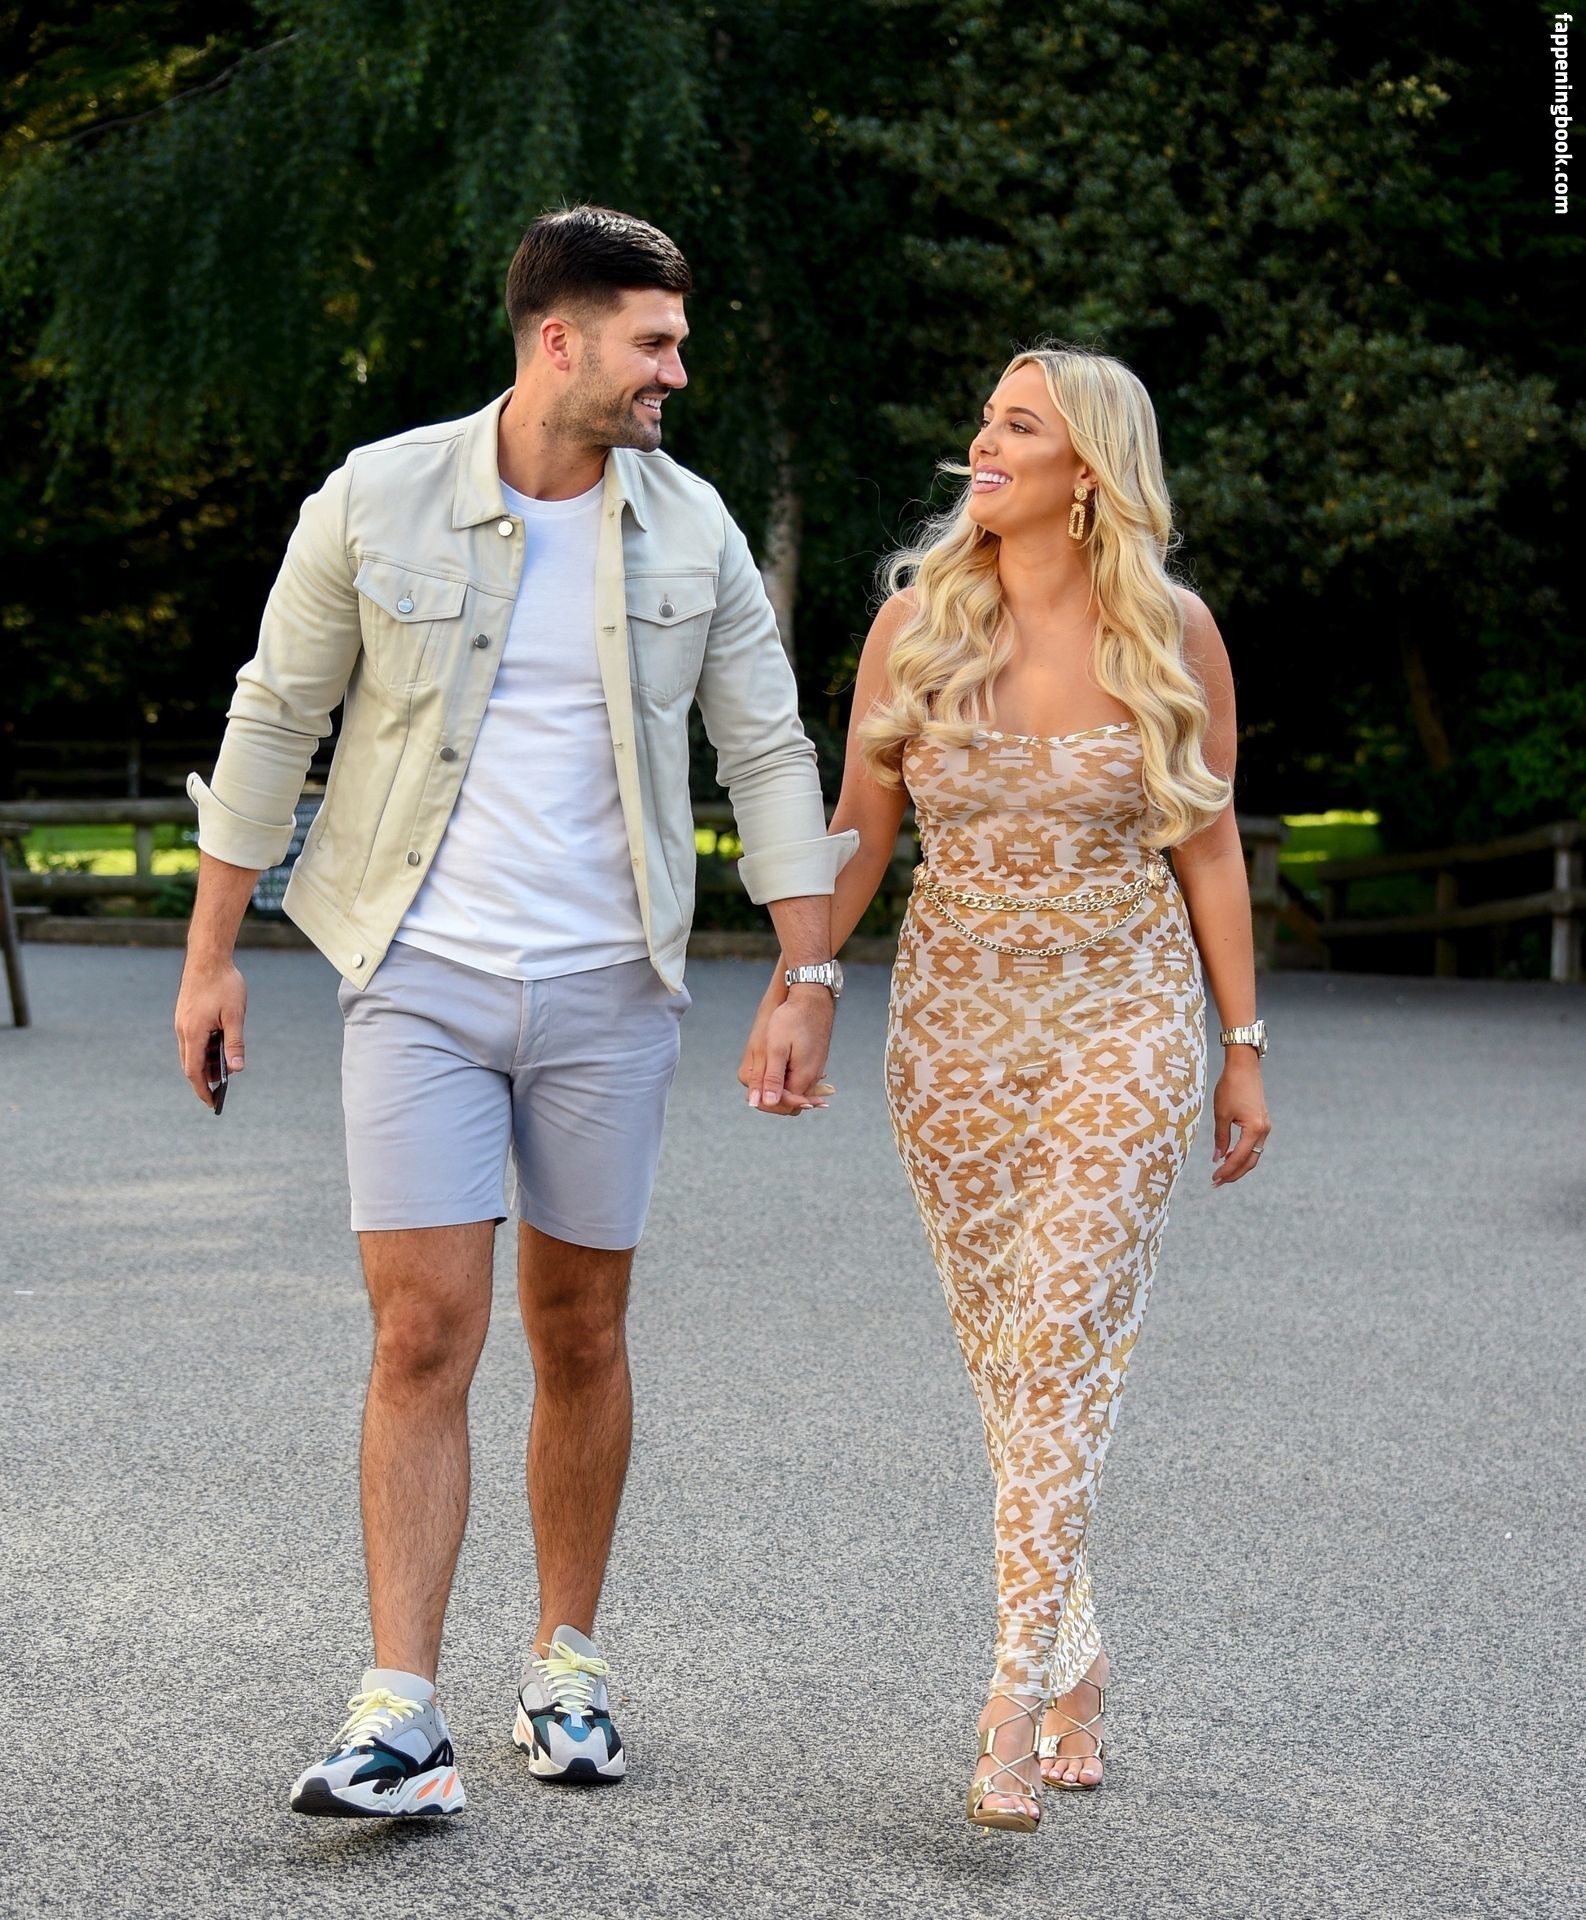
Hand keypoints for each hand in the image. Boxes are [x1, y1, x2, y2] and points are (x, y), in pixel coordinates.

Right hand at [175, 955, 246, 1108]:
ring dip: (204, 1064)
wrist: (208, 957)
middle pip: (190, 1064)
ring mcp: (182, 1022)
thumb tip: (237, 1069)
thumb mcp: (235, 1015)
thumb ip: (235, 1043)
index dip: (202, 1089)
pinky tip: (217, 1049)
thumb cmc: (223, 984)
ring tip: (223, 1072)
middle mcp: (183, 1030)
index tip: (212, 1103)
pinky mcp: (185, 1016)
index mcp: (193, 1032)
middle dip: (204, 1080)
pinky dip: (203, 1050)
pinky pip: (192, 1040)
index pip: (193, 1071)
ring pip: (190, 1052)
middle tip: (221, 1092)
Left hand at [736, 976, 834, 1117]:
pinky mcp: (815, 1061)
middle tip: (756, 1085)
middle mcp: (813, 1078)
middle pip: (791, 1103)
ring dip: (779, 1088)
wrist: (812, 998)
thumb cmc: (792, 1019)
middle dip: (772, 1097)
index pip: (783, 1104)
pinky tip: (777, 1068)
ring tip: (764, 1076)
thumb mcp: (776, 1048)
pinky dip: (787, 1079)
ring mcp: (816, 1070)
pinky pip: (800, 1079)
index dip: (765, 1101)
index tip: (753, 1092)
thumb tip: (764, 1102)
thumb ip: (771, 1078)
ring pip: (795, 1091)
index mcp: (803, 1078)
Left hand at [1210, 1051, 1268, 1185]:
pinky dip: (1243, 1154)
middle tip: (1217, 1182)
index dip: (1226, 1171)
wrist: (1244, 1067)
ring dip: (1239, 1165)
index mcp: (1254, 1129)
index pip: (1239, 1157)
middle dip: (1234, 1174)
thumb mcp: (1221, 1114)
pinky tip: (1230, 1156)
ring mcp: (1265, 1126)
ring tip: (1222, 1173)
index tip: (1214, 1179)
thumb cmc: (1230, 1087)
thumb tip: (1218, 1158)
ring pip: (1254, 1155)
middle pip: (1250, 1161)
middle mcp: (1264, 1130)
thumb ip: (1220, 1138)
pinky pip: (1254, 1145)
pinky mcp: (1262, 1122)